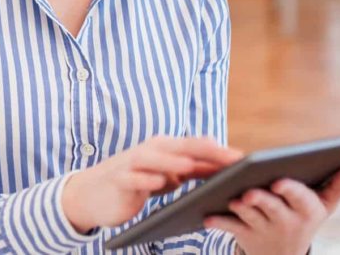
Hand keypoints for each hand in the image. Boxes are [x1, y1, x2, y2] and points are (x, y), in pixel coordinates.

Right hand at [61, 136, 242, 232]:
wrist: (94, 193)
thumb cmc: (135, 182)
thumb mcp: (165, 175)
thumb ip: (189, 168)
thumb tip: (220, 160)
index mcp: (164, 149)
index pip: (196, 147)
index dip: (220, 152)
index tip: (245, 159)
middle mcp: (150, 151)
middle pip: (181, 147)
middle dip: (206, 152)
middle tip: (230, 158)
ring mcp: (132, 164)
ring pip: (155, 159)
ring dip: (173, 161)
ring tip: (193, 165)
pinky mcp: (119, 180)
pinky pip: (132, 178)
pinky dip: (145, 179)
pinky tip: (157, 183)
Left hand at [204, 163, 339, 254]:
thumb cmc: (303, 218)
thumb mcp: (323, 206)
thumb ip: (337, 186)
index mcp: (308, 210)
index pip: (300, 198)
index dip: (290, 190)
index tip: (279, 182)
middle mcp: (287, 222)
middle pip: (272, 208)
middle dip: (261, 200)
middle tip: (249, 193)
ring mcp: (265, 230)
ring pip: (250, 216)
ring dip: (239, 207)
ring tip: (231, 199)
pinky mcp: (245, 235)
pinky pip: (230, 228)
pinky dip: (218, 222)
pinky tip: (207, 216)